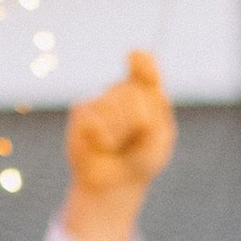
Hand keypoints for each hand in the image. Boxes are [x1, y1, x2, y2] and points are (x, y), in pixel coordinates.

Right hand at [64, 52, 173, 240]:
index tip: (133, 57)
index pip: (144, 68)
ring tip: (118, 145)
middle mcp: (122, 91)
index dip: (141, 62)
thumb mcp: (159, 140)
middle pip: (132, 93)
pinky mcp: (81, 112)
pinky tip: (103, 145)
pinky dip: (103, 138)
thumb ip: (156, 116)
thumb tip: (144, 91)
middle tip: (136, 140)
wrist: (115, 184)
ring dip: (120, 133)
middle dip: (139, 122)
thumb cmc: (142, 160)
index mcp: (146, 93)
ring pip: (111, 106)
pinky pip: (93, 119)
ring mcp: (100, 100)